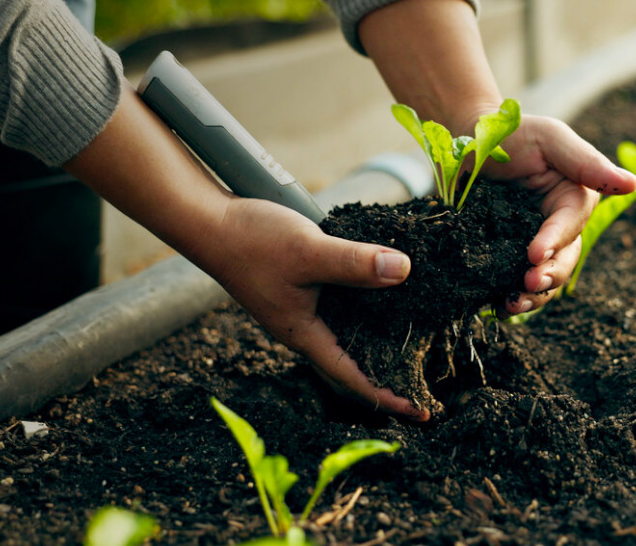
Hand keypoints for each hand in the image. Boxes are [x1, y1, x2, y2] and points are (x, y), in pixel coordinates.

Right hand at [205, 197, 430, 421]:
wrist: (211, 222)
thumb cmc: (252, 242)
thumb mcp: (310, 251)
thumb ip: (355, 263)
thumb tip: (404, 271)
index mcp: (304, 334)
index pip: (353, 378)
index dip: (388, 397)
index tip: (421, 412)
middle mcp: (304, 329)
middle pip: (352, 365)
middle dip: (387, 379)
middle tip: (424, 387)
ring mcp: (301, 309)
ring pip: (347, 335)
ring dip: (379, 345)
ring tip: (414, 349)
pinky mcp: (302, 287)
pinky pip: (341, 308)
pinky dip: (366, 309)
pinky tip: (385, 295)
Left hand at [476, 112, 635, 314]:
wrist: (465, 140)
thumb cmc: (511, 132)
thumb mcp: (549, 139)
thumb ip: (587, 162)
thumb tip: (633, 185)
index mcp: (574, 200)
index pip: (571, 225)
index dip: (555, 241)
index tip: (533, 254)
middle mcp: (558, 227)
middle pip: (564, 260)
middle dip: (549, 276)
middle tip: (527, 284)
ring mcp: (531, 243)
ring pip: (545, 278)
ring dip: (533, 296)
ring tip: (511, 304)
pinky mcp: (506, 255)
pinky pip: (514, 282)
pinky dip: (510, 297)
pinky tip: (496, 307)